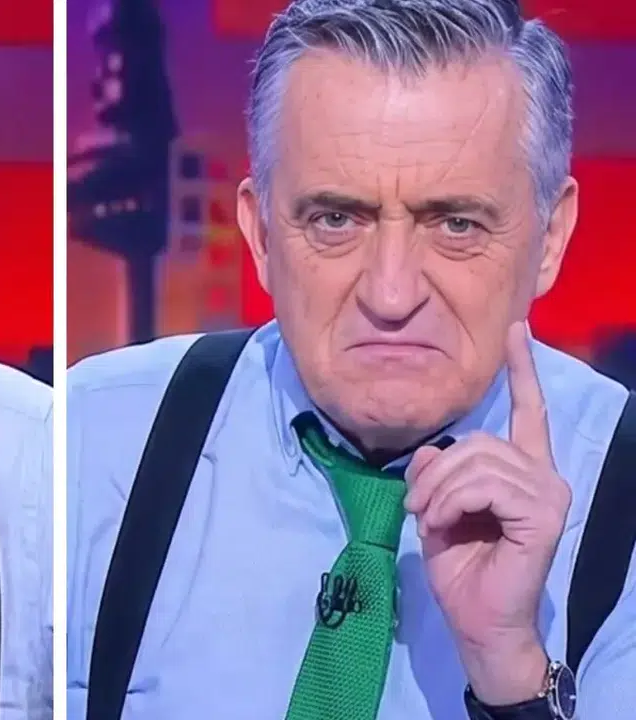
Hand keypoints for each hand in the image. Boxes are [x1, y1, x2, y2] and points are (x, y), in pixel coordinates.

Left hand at [403, 322, 567, 705]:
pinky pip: (485, 485)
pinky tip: (441, 523)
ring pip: (478, 460)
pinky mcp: (543, 513)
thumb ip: (435, 472)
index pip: (528, 411)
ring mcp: (548, 493)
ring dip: (438, 489)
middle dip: (435, 471)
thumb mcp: (436, 509)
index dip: (522, 369)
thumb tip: (430, 451)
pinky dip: (451, 501)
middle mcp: (543, 475)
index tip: (515, 330)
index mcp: (521, 470)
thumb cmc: (461, 568)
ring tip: (428, 517)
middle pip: (478, 440)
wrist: (477, 620)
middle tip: (416, 505)